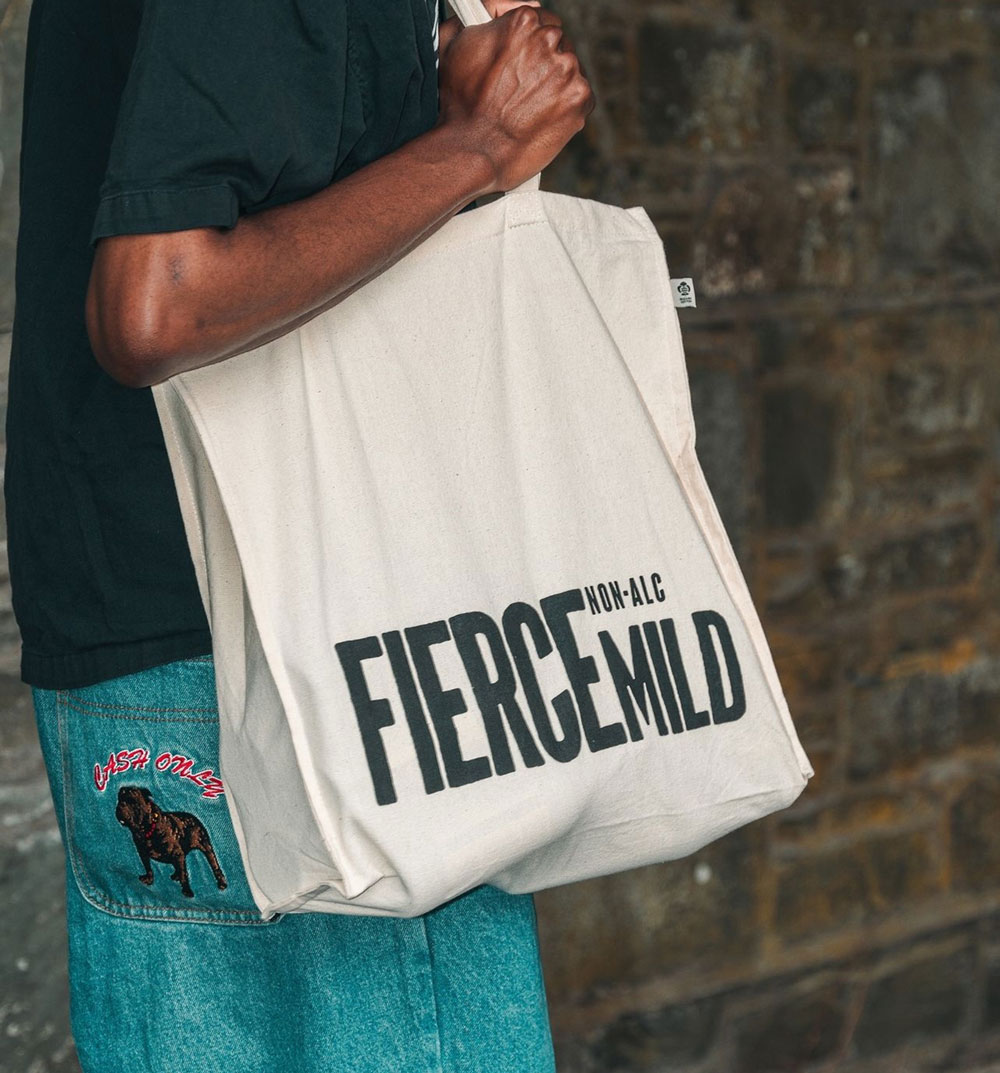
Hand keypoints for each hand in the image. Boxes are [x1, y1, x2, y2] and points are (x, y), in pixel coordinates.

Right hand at [437, 5, 594, 193]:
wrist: (474, 151)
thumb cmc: (459, 105)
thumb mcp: (451, 48)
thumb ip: (471, 22)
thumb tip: (478, 16)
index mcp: (523, 21)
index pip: (542, 20)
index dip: (531, 44)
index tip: (523, 61)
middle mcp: (549, 40)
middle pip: (559, 44)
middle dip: (545, 64)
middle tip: (524, 90)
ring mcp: (568, 70)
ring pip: (571, 71)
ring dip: (557, 86)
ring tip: (531, 108)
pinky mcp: (580, 98)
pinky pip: (582, 98)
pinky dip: (567, 108)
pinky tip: (544, 119)